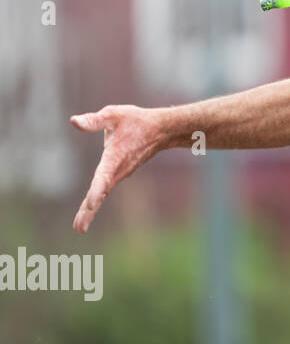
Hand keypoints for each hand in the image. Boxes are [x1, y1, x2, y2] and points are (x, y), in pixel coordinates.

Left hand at [70, 105, 168, 232]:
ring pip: (103, 193)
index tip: (91, 204)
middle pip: (102, 192)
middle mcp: (119, 169)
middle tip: (79, 228)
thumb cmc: (136, 120)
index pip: (104, 175)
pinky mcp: (120, 174)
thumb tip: (74, 121)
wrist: (161, 130)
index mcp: (115, 156)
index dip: (97, 189)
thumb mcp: (114, 114)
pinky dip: (96, 201)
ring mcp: (121, 173)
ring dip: (90, 210)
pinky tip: (88, 210)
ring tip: (79, 226)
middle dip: (90, 210)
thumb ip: (94, 120)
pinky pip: (105, 189)